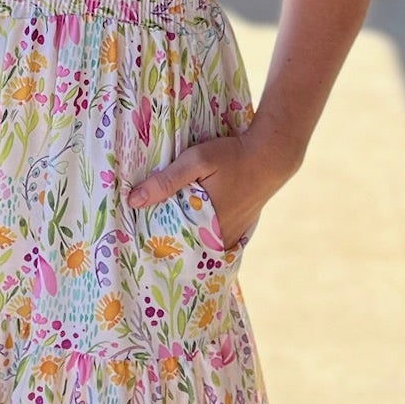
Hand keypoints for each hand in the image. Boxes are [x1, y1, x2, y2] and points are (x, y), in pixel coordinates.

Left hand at [125, 131, 279, 252]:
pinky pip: (216, 242)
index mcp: (205, 224)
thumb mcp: (196, 160)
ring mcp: (231, 235)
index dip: (153, 240)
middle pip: (186, 247)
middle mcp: (219, 236)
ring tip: (163, 234)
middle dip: (167, 243)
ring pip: (201, 246)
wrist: (271, 156)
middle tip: (145, 237)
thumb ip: (166, 181)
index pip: (171, 243)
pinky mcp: (240, 230)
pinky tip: (191, 229)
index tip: (135, 237)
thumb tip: (133, 201)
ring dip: (186, 241)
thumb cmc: (232, 156)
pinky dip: (203, 239)